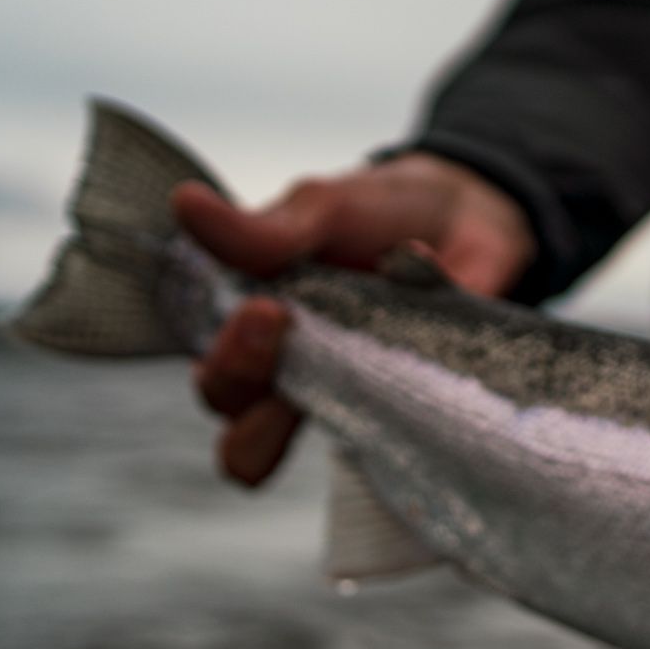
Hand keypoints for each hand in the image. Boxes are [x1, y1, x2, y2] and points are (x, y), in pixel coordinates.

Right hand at [176, 153, 535, 485]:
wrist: (464, 216)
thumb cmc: (375, 217)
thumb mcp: (322, 209)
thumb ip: (265, 227)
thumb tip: (184, 203)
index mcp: (261, 339)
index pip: (220, 382)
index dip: (229, 362)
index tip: (265, 309)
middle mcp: (302, 380)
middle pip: (246, 430)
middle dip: (253, 385)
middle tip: (281, 321)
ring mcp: (361, 397)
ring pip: (323, 445)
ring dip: (325, 423)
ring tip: (345, 375)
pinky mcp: (420, 402)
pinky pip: (409, 434)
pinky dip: (412, 408)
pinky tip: (427, 364)